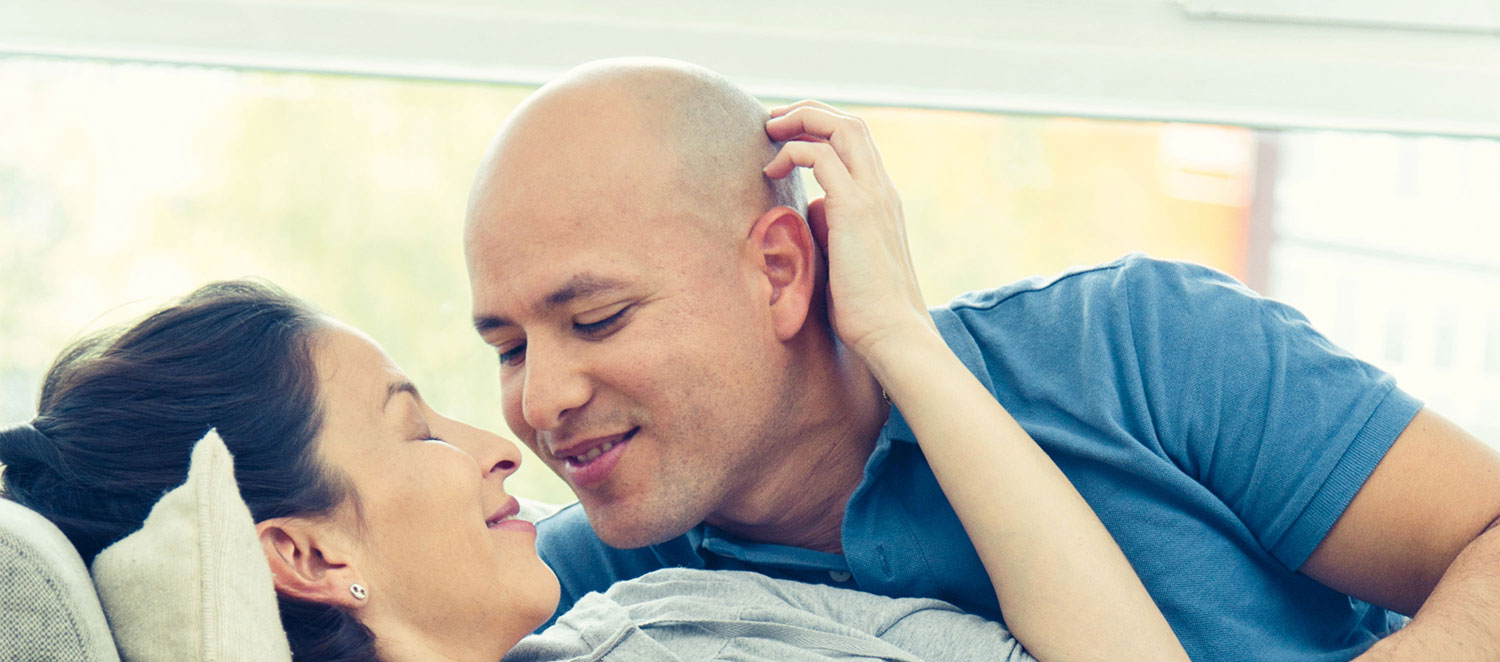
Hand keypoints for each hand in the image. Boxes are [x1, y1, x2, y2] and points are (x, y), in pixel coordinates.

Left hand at [763, 100, 935, 360]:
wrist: (893, 334)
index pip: (857, 144)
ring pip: (841, 127)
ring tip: (769, 131)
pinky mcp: (854, 209)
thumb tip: (812, 209)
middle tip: (773, 123)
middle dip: (809, 113)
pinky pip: (820, 156)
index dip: (822, 130)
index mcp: (883, 200)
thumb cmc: (866, 309)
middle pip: (850, 124)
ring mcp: (872, 196)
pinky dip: (793, 151)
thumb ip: (833, 227)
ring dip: (800, 120)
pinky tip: (771, 170)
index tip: (788, 138)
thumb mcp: (847, 257)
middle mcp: (882, 190)